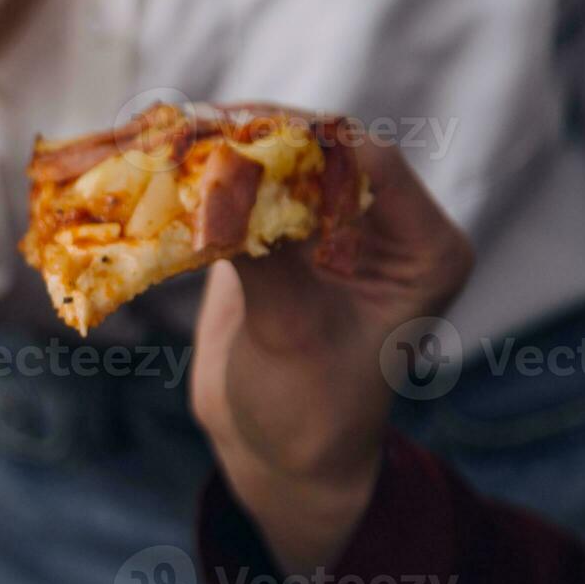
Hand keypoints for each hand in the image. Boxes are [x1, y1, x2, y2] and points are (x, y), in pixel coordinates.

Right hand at [190, 135, 473, 573]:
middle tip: (192, 129)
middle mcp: (384, 228)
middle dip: (258, 141)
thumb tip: (221, 186)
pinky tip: (162, 173)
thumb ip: (266, 261)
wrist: (274, 454)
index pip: (372, 166)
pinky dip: (206, 185)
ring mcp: (329, 229)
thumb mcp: (293, 336)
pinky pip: (245, 196)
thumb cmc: (309, 412)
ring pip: (278, 167)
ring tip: (169, 142)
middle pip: (321, 155)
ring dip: (224, 157)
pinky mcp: (279, 238)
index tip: (240, 140)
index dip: (307, 145)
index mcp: (422, 249)